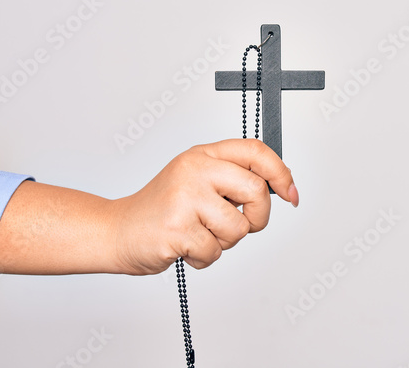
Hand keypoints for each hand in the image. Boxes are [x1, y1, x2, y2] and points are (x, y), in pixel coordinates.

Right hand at [111, 138, 298, 274]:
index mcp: (202, 155)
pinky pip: (214, 251)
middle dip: (258, 217)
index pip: (255, 150)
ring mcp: (184, 197)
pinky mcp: (176, 228)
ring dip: (225, 241)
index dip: (281, 172)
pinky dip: (204, 257)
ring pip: (240, 227)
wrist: (119, 230)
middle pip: (257, 190)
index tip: (290, 193)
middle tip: (240, 224)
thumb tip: (281, 185)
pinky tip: (184, 246)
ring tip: (199, 234)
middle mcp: (194, 169)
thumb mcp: (196, 180)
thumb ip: (232, 178)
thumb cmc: (162, 209)